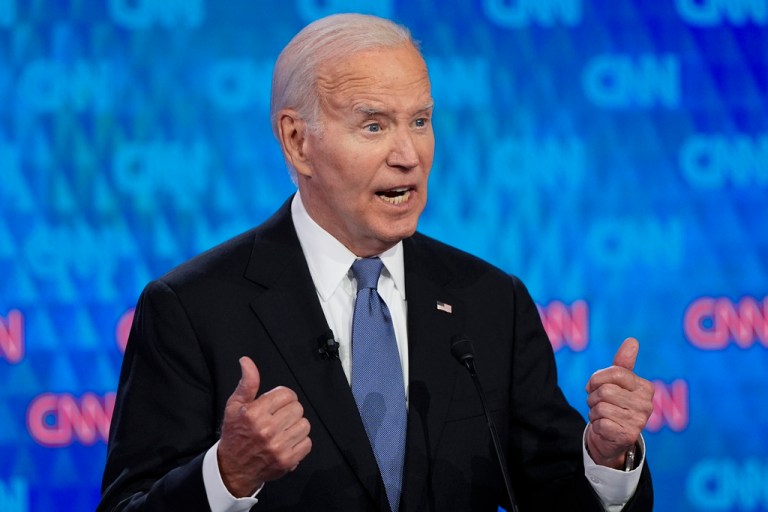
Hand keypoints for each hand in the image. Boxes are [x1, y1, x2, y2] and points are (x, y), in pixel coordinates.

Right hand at [217, 357, 311, 496]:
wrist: (233, 469)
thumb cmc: (235, 435)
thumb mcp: (235, 406)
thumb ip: (247, 383)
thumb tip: (246, 361)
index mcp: (254, 413)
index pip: (286, 394)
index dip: (283, 397)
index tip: (277, 404)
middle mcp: (267, 430)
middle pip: (297, 408)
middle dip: (289, 411)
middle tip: (278, 418)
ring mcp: (278, 447)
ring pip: (304, 425)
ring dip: (296, 426)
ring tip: (283, 430)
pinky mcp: (287, 460)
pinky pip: (307, 443)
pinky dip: (300, 442)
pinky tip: (287, 442)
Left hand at [585, 338, 653, 468]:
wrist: (610, 437)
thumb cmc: (613, 405)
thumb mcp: (616, 382)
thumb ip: (623, 363)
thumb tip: (632, 340)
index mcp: (645, 387)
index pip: (615, 373)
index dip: (597, 379)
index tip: (596, 386)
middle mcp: (646, 404)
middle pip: (605, 390)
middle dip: (594, 397)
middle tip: (599, 404)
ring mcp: (638, 421)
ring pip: (600, 405)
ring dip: (594, 410)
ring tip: (603, 416)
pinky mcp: (626, 435)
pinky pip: (599, 421)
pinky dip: (596, 423)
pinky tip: (604, 427)